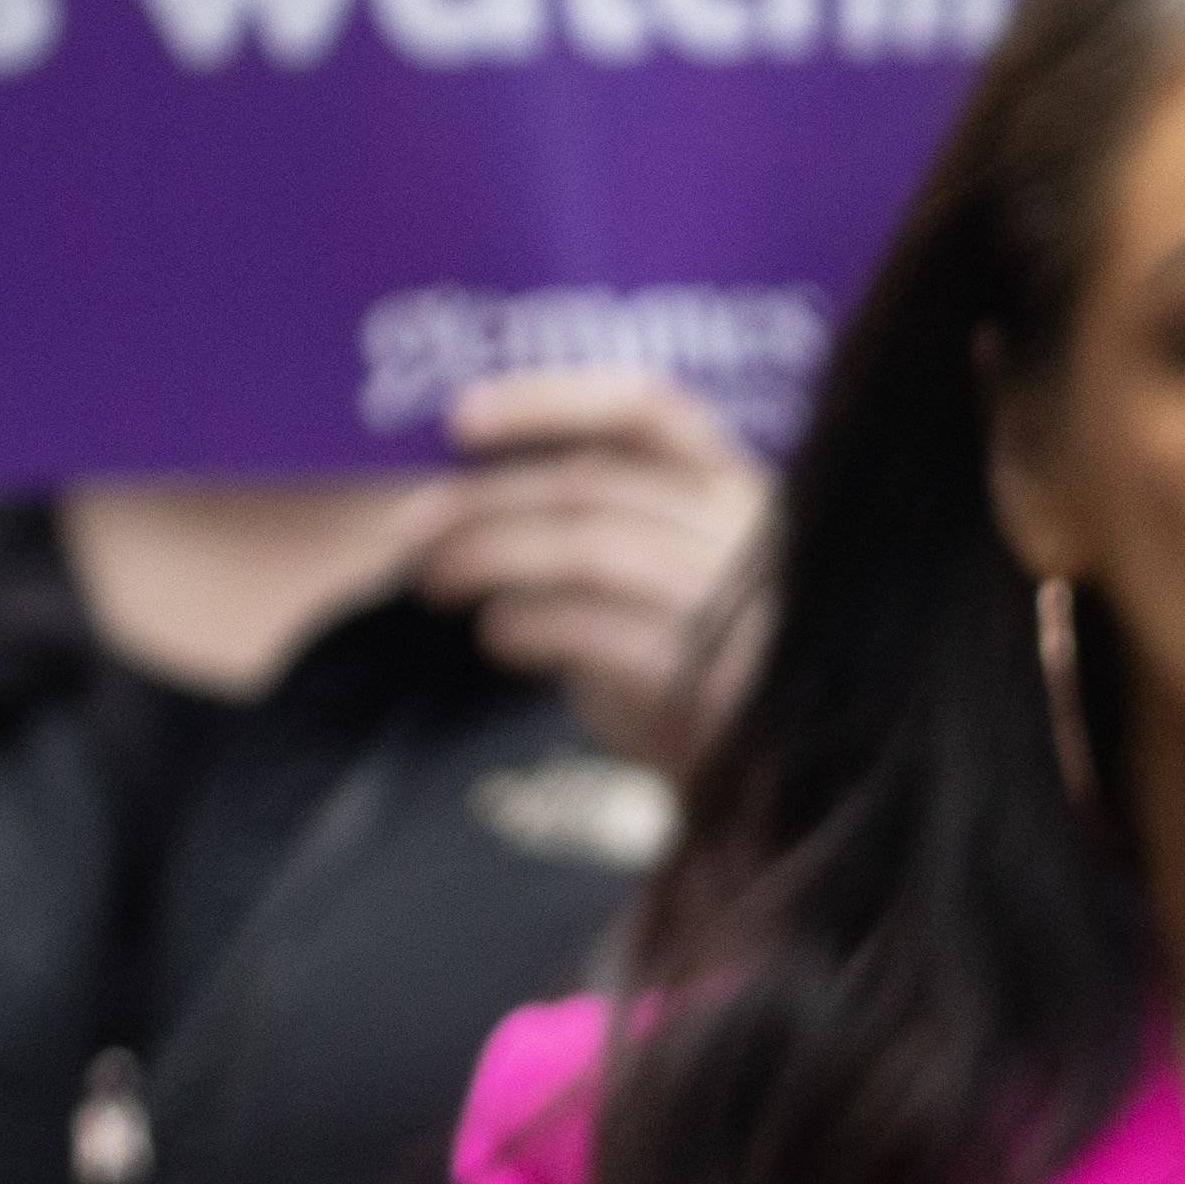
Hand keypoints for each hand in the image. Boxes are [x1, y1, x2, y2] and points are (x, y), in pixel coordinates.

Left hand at [420, 368, 774, 767]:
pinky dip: (530, 625)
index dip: (548, 401)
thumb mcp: (657, 575)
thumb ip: (592, 520)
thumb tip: (455, 490)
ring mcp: (742, 604)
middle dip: (483, 501)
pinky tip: (497, 636)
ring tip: (436, 581)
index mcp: (737, 487)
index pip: (647, 409)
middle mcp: (750, 532)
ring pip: (588, 547)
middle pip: (592, 484)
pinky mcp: (721, 679)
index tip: (458, 419)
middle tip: (411, 530)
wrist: (773, 782)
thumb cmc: (692, 668)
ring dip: (491, 557)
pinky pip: (599, 629)